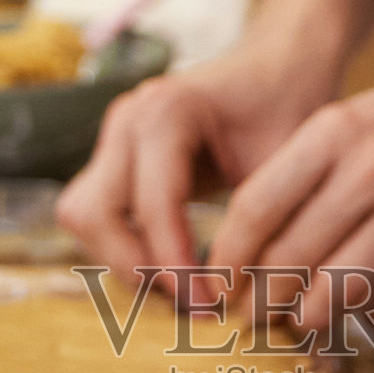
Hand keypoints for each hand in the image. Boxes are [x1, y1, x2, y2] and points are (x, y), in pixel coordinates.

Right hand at [56, 39, 340, 298]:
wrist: (280, 66)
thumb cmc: (290, 106)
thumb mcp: (287, 160)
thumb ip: (263, 219)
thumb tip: (252, 297)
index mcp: (167, 109)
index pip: (150, 203)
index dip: (174, 263)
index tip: (209, 304)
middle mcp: (128, 118)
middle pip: (94, 213)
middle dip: (139, 268)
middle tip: (195, 306)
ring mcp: (114, 136)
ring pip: (83, 217)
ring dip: (125, 262)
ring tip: (185, 293)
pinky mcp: (115, 158)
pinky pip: (97, 215)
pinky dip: (126, 249)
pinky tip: (176, 272)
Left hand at [208, 44, 373, 330]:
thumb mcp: (340, 129)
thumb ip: (294, 184)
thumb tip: (244, 260)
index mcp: (334, 132)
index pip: (257, 206)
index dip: (228, 258)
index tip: (217, 284)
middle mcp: (373, 167)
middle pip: (292, 256)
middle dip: (260, 300)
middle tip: (250, 316)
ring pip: (341, 288)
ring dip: (309, 317)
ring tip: (298, 321)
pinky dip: (372, 315)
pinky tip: (363, 308)